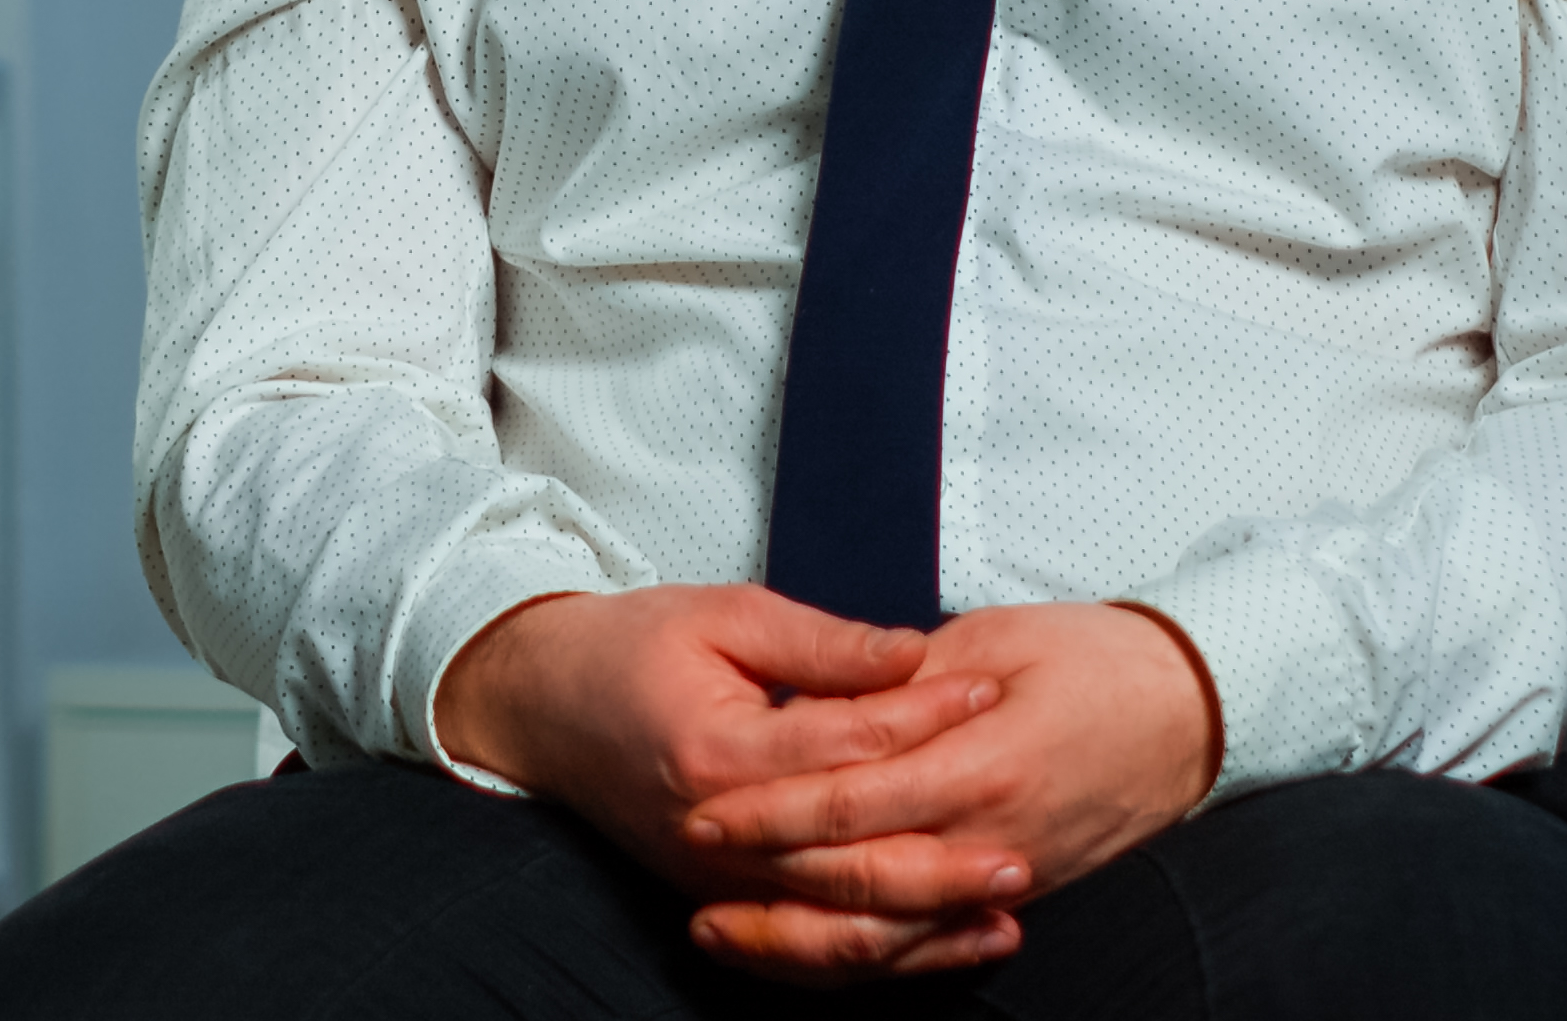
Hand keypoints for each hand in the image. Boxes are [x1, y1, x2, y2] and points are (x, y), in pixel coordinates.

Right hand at [432, 587, 999, 949]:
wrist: (543, 704)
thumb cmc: (629, 648)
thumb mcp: (722, 614)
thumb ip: (820, 643)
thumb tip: (910, 655)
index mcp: (718, 752)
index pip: (843, 745)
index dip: (922, 714)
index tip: (985, 687)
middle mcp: (716, 834)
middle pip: (850, 863)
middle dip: (943, 859)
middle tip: (1023, 842)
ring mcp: (717, 879)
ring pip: (836, 922)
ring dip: (925, 922)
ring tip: (1004, 906)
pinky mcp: (721, 896)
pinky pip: (809, 945)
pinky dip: (879, 950)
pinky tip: (939, 940)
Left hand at [673, 603, 1225, 984]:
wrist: (1193, 707)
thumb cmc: (1097, 657)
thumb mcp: (994, 640)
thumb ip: (903, 680)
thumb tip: (824, 704)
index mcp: (980, 762)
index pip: (850, 800)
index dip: (770, 810)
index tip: (705, 808)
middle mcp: (992, 836)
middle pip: (858, 880)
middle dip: (767, 879)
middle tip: (693, 865)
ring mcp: (1009, 875)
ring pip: (889, 933)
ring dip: (800, 938)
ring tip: (723, 929)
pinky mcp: (1020, 889)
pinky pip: (928, 940)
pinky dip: (867, 951)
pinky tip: (810, 946)